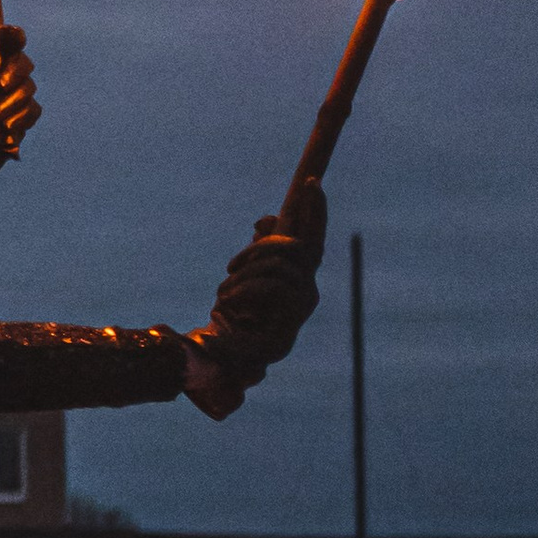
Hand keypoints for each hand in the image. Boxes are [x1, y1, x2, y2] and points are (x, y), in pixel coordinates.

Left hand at [0, 24, 40, 206]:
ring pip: (30, 88)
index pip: (9, 40)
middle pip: (24, 63)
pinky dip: (18, 119)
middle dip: (13, 73)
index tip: (16, 37)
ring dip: (11, 103)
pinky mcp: (22, 119)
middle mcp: (2, 77)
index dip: (15, 36)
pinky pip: (33, 110)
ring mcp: (14, 98)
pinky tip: (2, 131)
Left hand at [187, 192, 326, 414]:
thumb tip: (267, 219)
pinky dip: (246, 288)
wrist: (223, 355)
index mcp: (297, 278)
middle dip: (262, 248)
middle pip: (296, 247)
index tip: (312, 182)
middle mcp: (306, 291)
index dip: (315, 211)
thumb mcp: (245, 274)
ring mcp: (300, 307)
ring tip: (225, 292)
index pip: (312, 239)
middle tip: (232, 267)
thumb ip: (260, 247)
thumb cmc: (235, 316)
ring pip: (280, 266)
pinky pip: (272, 287)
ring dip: (246, 274)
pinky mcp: (290, 323)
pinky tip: (228, 302)